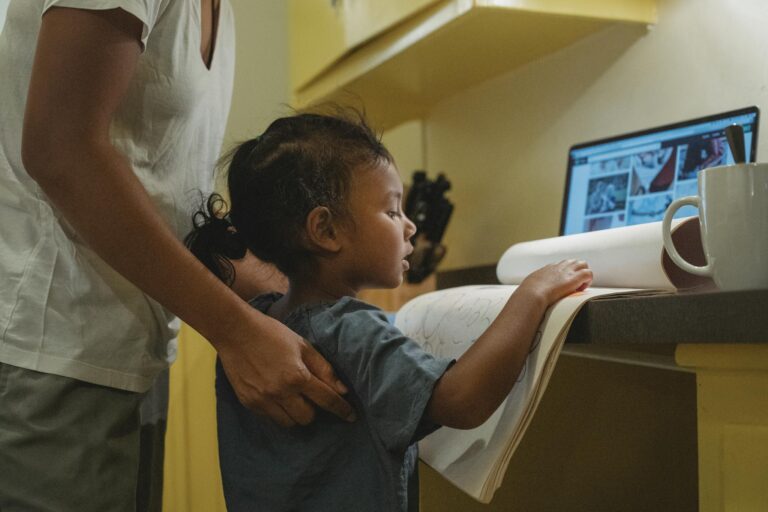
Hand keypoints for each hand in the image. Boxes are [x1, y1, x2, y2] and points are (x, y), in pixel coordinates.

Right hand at [215, 313, 355, 426]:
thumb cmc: (273, 334)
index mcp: (297, 376)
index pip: (327, 400)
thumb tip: (342, 390)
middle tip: (311, 397)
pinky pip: (271, 418)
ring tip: (294, 399)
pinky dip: (279, 412)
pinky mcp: (249, 403)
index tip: (351, 416)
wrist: (236, 332)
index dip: (341, 409)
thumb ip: (324, 369)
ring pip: (289, 423)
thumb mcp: (303, 346)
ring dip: (296, 414)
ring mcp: (263, 400)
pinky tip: (278, 397)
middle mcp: (280, 392)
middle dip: (314, 410)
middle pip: (307, 417)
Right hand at [519, 259, 592, 304]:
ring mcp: (567, 271)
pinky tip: (581, 289)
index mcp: (547, 269)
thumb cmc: (528, 294)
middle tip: (574, 286)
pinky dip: (587, 281)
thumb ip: (532, 286)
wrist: (532, 295)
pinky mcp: (574, 279)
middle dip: (576, 272)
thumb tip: (527, 293)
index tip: (563, 284)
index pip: (561, 265)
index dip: (565, 274)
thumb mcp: (529, 286)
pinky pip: (588, 273)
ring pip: (583, 264)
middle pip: (574, 262)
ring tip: (578, 287)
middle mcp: (558, 267)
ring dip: (583, 275)